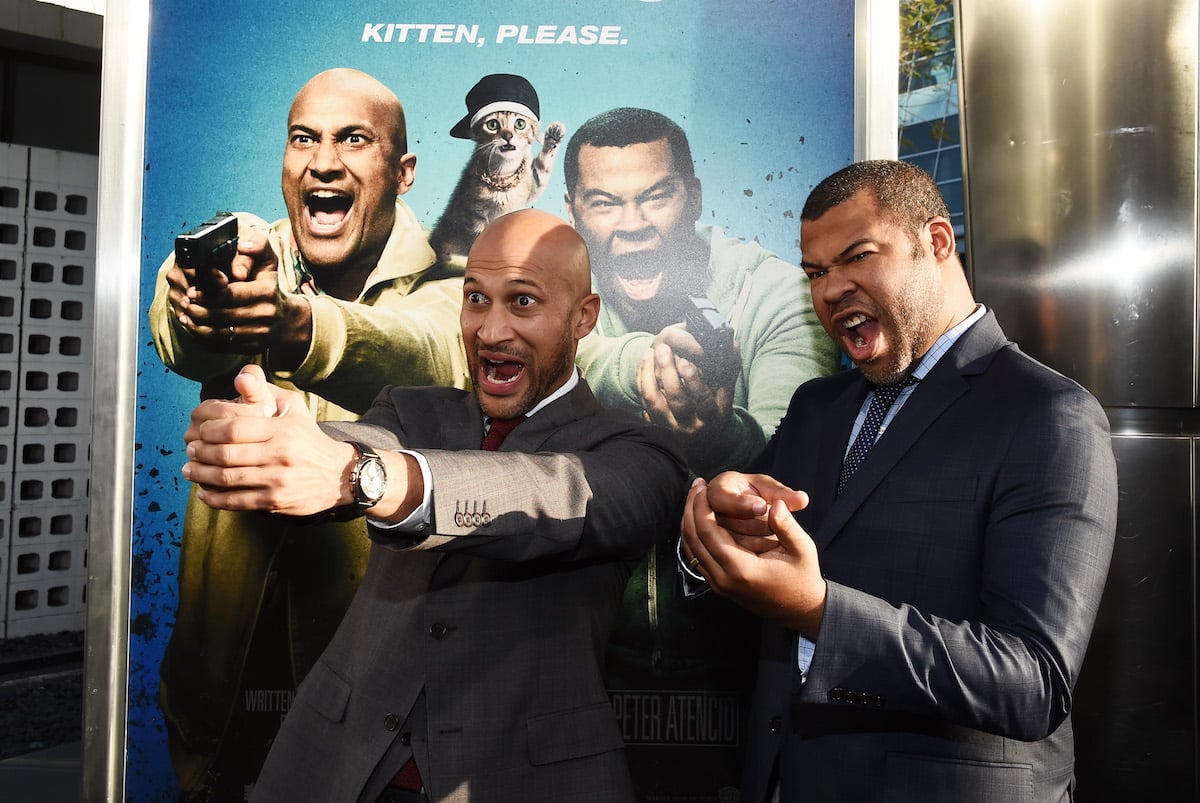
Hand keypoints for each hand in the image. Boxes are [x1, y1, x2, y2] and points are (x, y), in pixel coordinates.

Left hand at [167, 228, 311, 362]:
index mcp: (267, 291)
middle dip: (198, 309)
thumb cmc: (269, 286)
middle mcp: (265, 314)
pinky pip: (223, 346)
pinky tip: (195, 329)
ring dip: (197, 326)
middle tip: (185, 303)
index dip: (206, 293)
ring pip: (220, 333)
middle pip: (222, 315)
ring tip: (185, 315)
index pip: (229, 294)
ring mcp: (260, 334)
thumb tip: (244, 246)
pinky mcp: (253, 348)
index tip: (191, 291)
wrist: (286, 320)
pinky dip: (205, 338)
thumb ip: (258, 246)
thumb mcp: (269, 261)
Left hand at [181, 364, 352, 515]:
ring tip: (190, 470)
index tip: (199, 431)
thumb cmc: (307, 437)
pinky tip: (204, 492)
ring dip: (201, 475)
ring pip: (227, 478)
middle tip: (190, 450)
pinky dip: (214, 498)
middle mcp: (280, 454)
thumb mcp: (293, 408)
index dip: (209, 430)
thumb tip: (241, 376)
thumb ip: (265, 391)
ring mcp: (277, 480)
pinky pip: (236, 502)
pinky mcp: (275, 501)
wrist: (337, 474)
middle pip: (226, 454)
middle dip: (200, 452)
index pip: (234, 428)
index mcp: (282, 429)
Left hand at [637, 324, 732, 435]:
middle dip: (668, 371)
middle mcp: (688, 424)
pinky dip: (642, 379)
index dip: (693, 381)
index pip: (702, 400)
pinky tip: (645, 362)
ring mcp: (669, 425)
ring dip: (650, 374)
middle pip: (676, 399)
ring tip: (651, 352)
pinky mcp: (655, 422)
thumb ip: (729, 371)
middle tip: (663, 348)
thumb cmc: (715, 413)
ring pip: (654, 401)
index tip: (686, 361)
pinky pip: (644, 400)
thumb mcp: (726, 397)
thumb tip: (733, 345)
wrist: (701, 443)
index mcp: (710, 418)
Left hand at [681, 473, 825, 635]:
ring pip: (690, 550)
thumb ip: (787, 526)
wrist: (801, 610)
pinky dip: (693, 536)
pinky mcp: (718, 586)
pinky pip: (696, 558)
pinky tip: (698, 519)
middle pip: (693, 539)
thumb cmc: (803, 577)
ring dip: (688, 522)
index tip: (703, 486)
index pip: (707, 532)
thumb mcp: (803, 549)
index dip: (701, 507)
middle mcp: (723, 579)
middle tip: (695, 487)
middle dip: (690, 510)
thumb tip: (775, 503)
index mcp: (742, 569)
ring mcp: (718, 585)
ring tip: (694, 498)